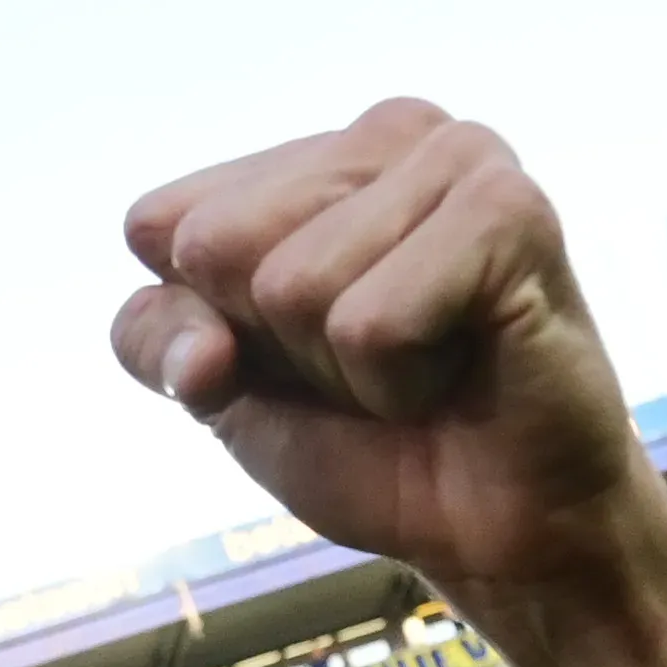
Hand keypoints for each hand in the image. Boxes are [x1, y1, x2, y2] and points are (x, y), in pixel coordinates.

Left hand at [112, 106, 666, 623]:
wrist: (504, 533)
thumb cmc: (373, 448)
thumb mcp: (225, 392)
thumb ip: (157, 339)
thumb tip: (200, 343)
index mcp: (307, 155)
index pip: (157, 225)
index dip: (206, 326)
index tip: (297, 360)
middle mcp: (383, 133)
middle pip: (217, 247)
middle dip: (282, 346)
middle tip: (378, 365)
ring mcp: (455, 156)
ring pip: (294, 283)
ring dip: (350, 368)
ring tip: (426, 368)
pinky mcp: (510, 209)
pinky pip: (374, 322)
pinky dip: (400, 381)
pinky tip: (462, 368)